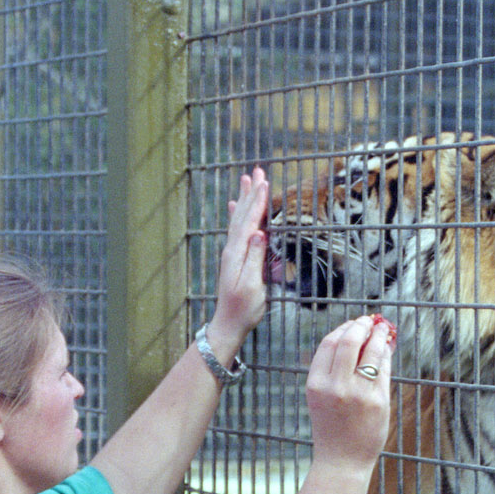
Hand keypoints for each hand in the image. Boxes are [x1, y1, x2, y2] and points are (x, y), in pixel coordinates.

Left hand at [205, 168, 270, 351]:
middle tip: (257, 170)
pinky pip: (236, 228)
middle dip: (251, 192)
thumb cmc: (244, 308)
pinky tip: (234, 205)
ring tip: (247, 179)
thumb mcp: (253, 285)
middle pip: (242, 214)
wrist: (228, 323)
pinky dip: (236, 213)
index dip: (258, 201)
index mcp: (237, 253)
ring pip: (238, 218)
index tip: (265, 182)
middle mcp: (232, 248)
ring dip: (244, 198)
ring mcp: (231, 252)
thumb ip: (254, 258)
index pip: (250, 221)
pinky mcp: (234, 257)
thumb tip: (259, 233)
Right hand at [305, 314, 394, 472]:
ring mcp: (358, 393)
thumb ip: (332, 370)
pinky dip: (386, 356)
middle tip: (369, 321)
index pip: (329, 344)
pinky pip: (384, 370)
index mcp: (316, 384)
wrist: (342, 461)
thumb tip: (354, 337)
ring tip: (383, 330)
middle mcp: (335, 386)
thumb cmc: (332, 428)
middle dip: (361, 326)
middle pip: (349, 341)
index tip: (352, 323)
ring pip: (371, 352)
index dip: (343, 328)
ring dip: (379, 336)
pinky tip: (387, 350)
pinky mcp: (378, 401)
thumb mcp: (320, 397)